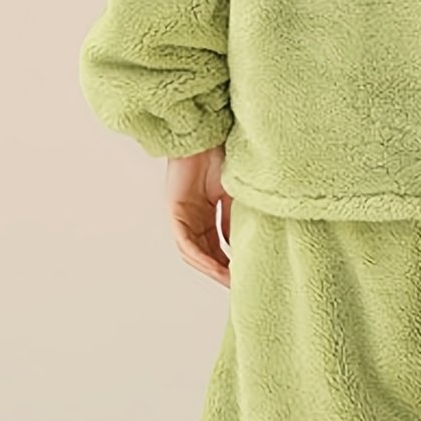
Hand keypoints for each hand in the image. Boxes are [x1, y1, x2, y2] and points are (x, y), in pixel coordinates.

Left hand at [166, 146, 232, 286]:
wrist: (208, 134)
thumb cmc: (223, 155)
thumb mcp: (235, 194)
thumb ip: (235, 219)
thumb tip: (242, 244)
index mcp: (207, 212)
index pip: (217, 245)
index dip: (230, 262)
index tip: (245, 275)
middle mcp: (193, 217)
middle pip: (205, 253)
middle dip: (221, 271)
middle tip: (238, 285)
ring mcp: (183, 215)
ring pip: (194, 253)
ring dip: (211, 268)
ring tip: (229, 280)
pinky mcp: (174, 212)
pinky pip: (186, 243)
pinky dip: (201, 257)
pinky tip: (214, 266)